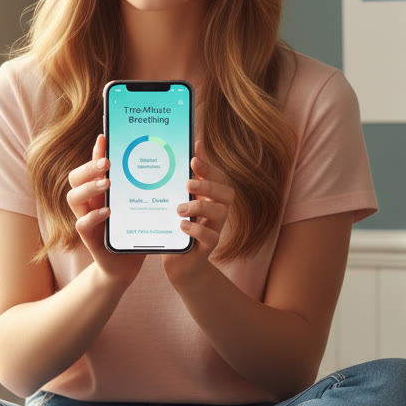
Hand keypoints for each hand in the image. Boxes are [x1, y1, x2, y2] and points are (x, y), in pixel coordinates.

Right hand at [66, 135, 142, 287]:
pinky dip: (93, 217)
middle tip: (107, 163)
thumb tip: (166, 162)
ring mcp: (86, 219)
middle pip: (75, 178)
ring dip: (89, 187)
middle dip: (88, 167)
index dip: (95, 151)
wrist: (126, 266)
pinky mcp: (89, 238)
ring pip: (73, 197)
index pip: (92, 167)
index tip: (104, 138)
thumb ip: (145, 187)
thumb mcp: (140, 206)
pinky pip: (82, 224)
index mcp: (99, 191)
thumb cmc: (134, 231)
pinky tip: (107, 212)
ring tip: (107, 183)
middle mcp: (89, 203)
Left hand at [163, 139, 234, 284]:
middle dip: (208, 186)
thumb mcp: (179, 200)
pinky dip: (197, 229)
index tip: (193, 160)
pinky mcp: (208, 247)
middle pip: (227, 193)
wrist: (179, 262)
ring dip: (199, 207)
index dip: (209, 168)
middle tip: (187, 184)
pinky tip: (182, 226)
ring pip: (220, 213)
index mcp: (211, 197)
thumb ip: (187, 176)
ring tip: (179, 209)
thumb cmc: (179, 225)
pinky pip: (210, 237)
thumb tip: (195, 144)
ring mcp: (215, 229)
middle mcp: (217, 211)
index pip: (219, 178)